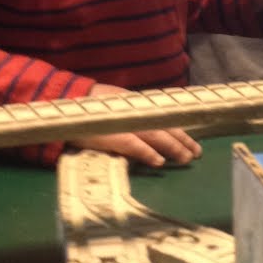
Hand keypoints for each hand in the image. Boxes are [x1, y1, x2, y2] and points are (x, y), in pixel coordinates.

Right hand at [79, 83, 202, 168]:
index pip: (164, 118)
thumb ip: (134, 115)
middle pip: (164, 126)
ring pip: (155, 135)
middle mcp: (134, 111)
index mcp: (136, 104)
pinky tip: (158, 161)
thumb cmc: (91, 107)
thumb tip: (154, 132)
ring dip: (172, 148)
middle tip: (197, 154)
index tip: (194, 143)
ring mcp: (123, 122)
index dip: (180, 131)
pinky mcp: (110, 134)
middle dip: (183, 141)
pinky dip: (147, 153)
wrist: (65, 101)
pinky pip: (133, 145)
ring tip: (185, 158)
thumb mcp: (117, 106)